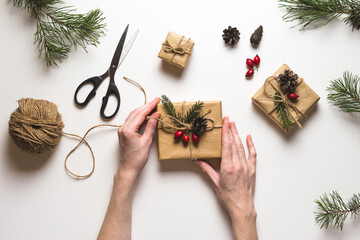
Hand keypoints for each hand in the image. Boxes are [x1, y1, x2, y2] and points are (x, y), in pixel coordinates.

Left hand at [117, 97, 159, 181]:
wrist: (128, 168)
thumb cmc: (136, 158)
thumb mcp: (146, 141)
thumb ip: (151, 126)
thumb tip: (156, 115)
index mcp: (128, 129)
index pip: (141, 113)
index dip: (150, 106)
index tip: (157, 100)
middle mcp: (123, 128)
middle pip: (136, 112)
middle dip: (146, 106)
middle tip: (156, 102)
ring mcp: (122, 130)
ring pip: (133, 115)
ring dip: (143, 110)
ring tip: (153, 107)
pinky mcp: (124, 133)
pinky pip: (132, 120)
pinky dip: (139, 116)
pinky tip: (146, 115)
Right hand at [195, 117, 257, 239]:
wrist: (241, 206)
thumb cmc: (228, 196)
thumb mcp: (214, 182)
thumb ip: (206, 169)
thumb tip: (197, 160)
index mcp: (228, 166)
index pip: (227, 145)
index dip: (226, 132)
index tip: (225, 123)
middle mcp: (238, 164)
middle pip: (234, 143)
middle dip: (231, 129)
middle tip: (228, 119)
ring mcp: (246, 166)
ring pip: (241, 146)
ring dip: (237, 134)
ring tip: (234, 125)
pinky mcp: (252, 169)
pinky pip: (252, 154)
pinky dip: (251, 145)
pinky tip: (248, 137)